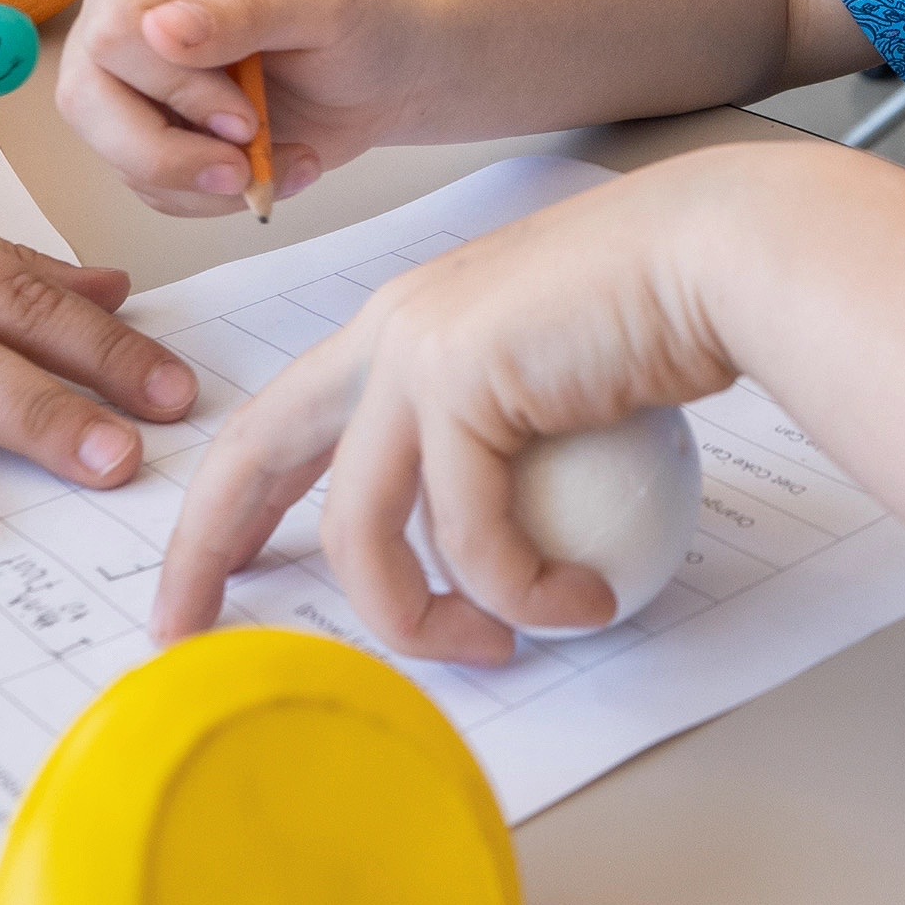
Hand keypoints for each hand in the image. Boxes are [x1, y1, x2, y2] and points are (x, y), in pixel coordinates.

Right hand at [59, 0, 428, 214]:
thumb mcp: (320, 0)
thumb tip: (159, 30)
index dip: (173, 86)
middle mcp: (126, 11)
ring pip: (118, 154)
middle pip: (88, 99)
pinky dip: (215, 198)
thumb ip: (246, 10)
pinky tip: (278, 169)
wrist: (387, 71)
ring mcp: (132, 78)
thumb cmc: (360, 15)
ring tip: (286, 161)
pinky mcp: (153, 131)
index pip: (115, 30)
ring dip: (204, 183)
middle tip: (243, 167)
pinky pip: (152, 187)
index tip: (243, 115)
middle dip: (168, 152)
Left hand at [149, 154, 764, 657]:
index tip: (205, 586)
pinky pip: (471, 537)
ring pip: (360, 532)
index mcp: (398, 332)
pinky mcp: (462, 384)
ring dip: (425, 620)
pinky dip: (526, 592)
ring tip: (505, 645)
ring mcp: (417, 355)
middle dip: (203, 552)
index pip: (279, 427)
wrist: (721, 258)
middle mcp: (388, 337)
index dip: (228, 509)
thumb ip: (501, 461)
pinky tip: (582, 602)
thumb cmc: (665, 322)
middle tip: (183, 636)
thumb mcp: (553, 395)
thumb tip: (495, 557)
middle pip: (252, 457)